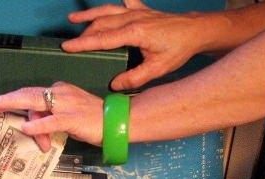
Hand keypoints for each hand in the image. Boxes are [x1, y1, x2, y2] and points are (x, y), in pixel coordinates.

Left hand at [0, 82, 103, 151]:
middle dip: (5, 100)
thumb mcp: (65, 122)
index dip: (10, 99)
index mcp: (58, 92)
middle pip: (27, 94)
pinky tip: (26, 127)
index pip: (30, 94)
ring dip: (13, 104)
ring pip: (36, 103)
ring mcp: (66, 105)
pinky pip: (52, 121)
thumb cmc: (91, 121)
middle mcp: (60, 94)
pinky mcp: (74, 118)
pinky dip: (38, 124)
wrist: (116, 121)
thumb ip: (47, 125)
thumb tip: (33, 133)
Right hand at [62, 1, 207, 89]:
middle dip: (83, 33)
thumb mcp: (157, 69)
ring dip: (90, 14)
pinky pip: (125, 2)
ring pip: (108, 11)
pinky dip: (116, 1)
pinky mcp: (142, 10)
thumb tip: (114, 85)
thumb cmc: (178, 49)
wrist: (197, 30)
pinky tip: (108, 2)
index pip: (103, 38)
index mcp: (134, 33)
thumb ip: (134, 78)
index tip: (67, 47)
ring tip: (73, 18)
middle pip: (101, 24)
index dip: (83, 43)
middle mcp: (133, 19)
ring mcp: (137, 12)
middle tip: (69, 44)